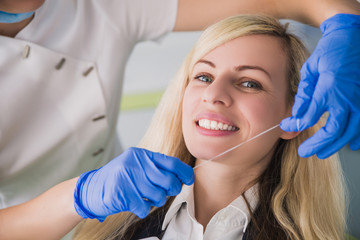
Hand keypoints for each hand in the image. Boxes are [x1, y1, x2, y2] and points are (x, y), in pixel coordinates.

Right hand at [73, 147, 193, 220]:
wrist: (90, 189)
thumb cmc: (118, 178)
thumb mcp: (135, 165)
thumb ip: (155, 168)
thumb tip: (181, 177)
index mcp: (141, 155)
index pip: (171, 163)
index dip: (184, 172)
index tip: (189, 179)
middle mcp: (135, 164)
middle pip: (168, 181)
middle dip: (172, 190)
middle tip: (164, 191)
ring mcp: (128, 179)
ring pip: (159, 196)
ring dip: (156, 200)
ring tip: (145, 197)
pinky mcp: (122, 195)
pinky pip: (145, 207)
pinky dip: (143, 209)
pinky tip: (135, 203)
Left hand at [281, 14, 359, 158]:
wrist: (353, 36)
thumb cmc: (331, 51)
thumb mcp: (311, 70)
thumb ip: (304, 93)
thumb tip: (297, 113)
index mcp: (329, 89)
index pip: (309, 116)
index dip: (295, 124)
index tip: (286, 126)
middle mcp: (347, 98)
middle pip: (332, 131)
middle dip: (317, 145)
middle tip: (305, 152)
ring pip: (350, 132)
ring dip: (335, 145)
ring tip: (322, 152)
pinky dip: (357, 137)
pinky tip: (350, 143)